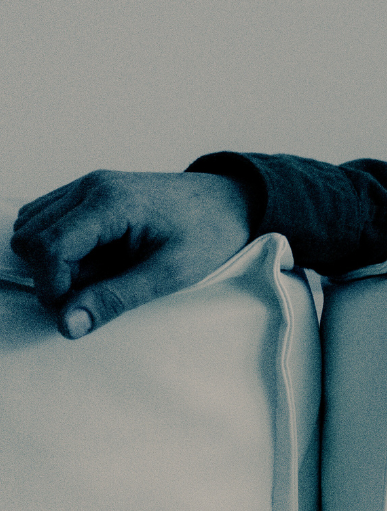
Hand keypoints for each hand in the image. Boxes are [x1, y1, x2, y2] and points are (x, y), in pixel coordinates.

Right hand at [9, 170, 249, 337]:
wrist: (232, 203)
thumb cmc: (210, 233)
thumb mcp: (171, 274)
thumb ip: (116, 298)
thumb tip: (68, 324)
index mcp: (110, 201)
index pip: (46, 246)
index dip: (52, 287)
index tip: (77, 311)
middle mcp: (89, 187)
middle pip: (30, 238)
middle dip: (51, 276)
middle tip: (96, 294)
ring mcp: (85, 188)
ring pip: (32, 231)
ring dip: (55, 264)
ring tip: (104, 275)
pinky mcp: (87, 197)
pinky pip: (48, 225)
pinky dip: (62, 251)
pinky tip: (100, 262)